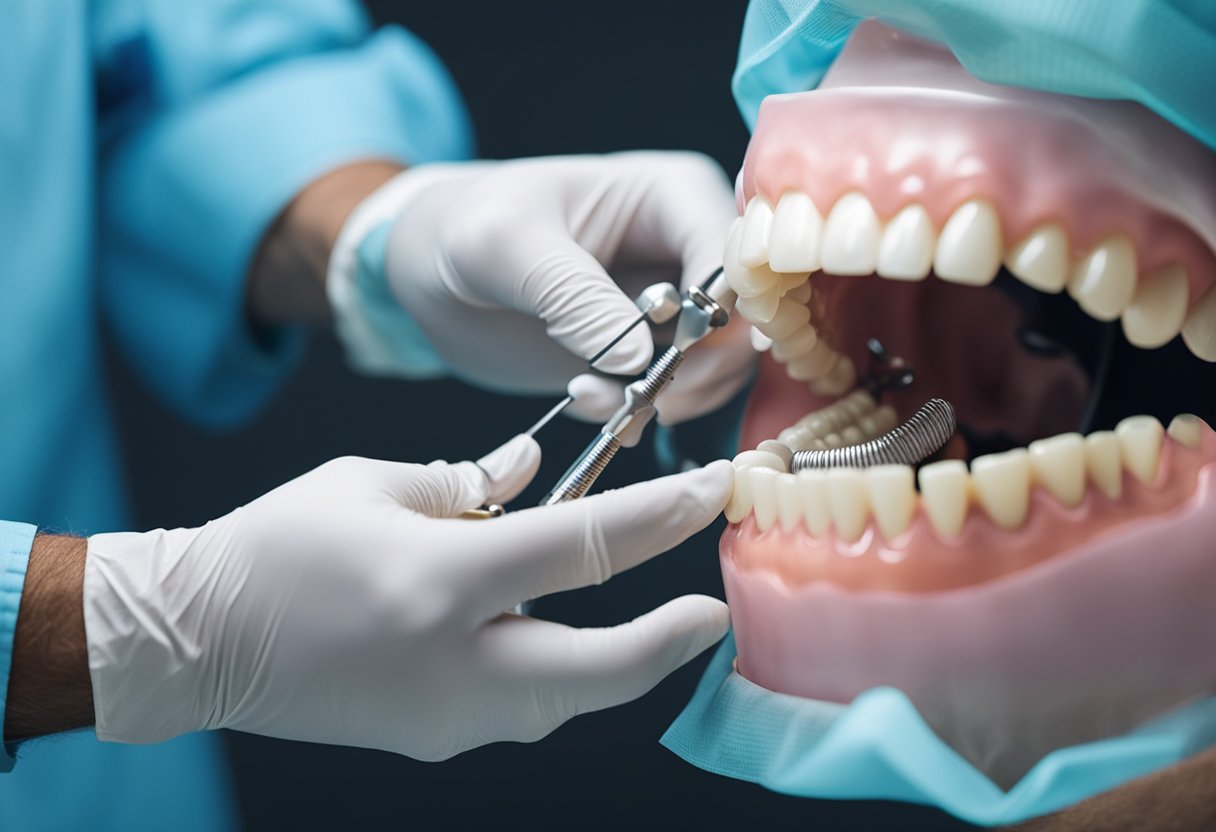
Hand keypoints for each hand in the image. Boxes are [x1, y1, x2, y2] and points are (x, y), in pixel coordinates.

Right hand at [85, 436, 731, 760]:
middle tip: (712, 611)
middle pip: (599, 668)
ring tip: (643, 620)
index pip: (580, 548)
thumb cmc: (276, 548)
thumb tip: (531, 468)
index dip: (660, 519)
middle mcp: (450, 661)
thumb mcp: (371, 485)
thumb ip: (465, 479)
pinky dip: (551, 676)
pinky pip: (518, 711)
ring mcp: (441, 716)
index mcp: (438, 580)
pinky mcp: (428, 740)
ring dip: (615, 663)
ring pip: (566, 700)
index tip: (712, 492)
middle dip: (669, 640)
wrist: (196, 642)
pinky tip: (546, 636)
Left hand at [328, 152, 754, 423]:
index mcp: (671, 196)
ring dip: (664, 398)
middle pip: (741, 322)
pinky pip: (678, 395)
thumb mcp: (504, 246)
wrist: (431, 271)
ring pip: (717, 369)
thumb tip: (640, 356)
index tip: (670, 352)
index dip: (717, 312)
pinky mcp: (648, 355)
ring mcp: (674, 308)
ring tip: (590, 399)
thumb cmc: (465, 227)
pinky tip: (589, 404)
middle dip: (692, 368)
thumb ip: (571, 294)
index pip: (735, 257)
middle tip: (630, 394)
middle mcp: (687, 249)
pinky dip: (642, 413)